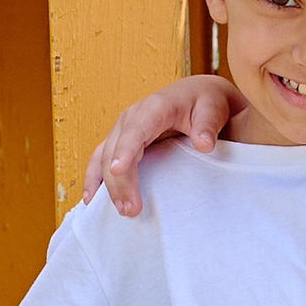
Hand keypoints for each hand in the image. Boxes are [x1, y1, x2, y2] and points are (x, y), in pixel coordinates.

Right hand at [82, 73, 243, 215]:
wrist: (197, 95)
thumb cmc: (205, 103)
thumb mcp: (213, 108)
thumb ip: (208, 125)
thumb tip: (204, 144)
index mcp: (153, 108)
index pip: (135, 130)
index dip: (124, 150)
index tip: (118, 170)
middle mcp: (132, 117)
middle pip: (116, 150)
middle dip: (119, 181)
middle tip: (131, 210)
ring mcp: (123, 129)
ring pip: (104, 157)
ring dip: (107, 185)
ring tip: (120, 210)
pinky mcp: (120, 141)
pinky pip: (99, 159)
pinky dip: (94, 179)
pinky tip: (92, 200)